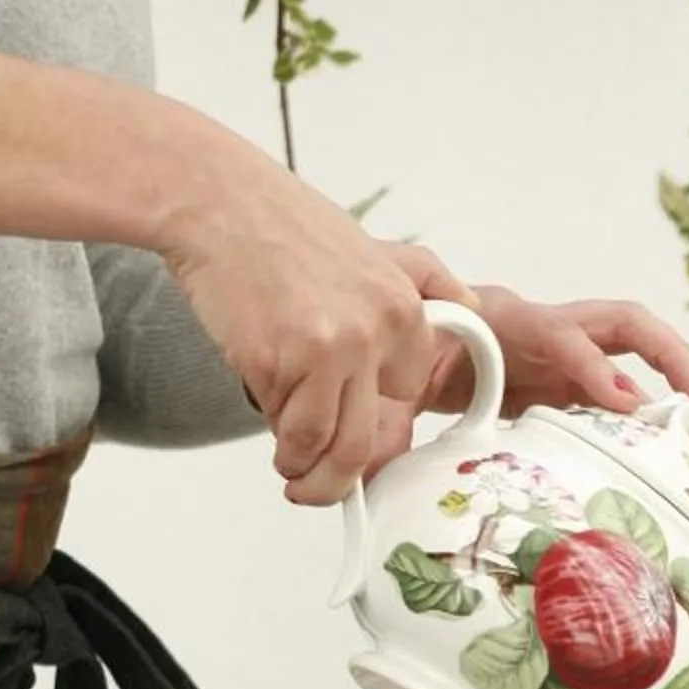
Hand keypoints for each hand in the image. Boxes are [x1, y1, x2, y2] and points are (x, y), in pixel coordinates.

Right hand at [159, 161, 476, 505]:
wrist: (216, 202)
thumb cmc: (282, 225)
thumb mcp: (373, 247)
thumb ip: (425, 281)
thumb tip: (473, 306)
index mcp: (401, 308)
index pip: (405, 389)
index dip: (375, 407)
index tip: (354, 419)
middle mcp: (371, 334)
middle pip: (363, 440)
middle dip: (338, 476)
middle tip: (320, 485)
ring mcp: (324, 352)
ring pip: (324, 447)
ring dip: (303, 469)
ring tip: (289, 465)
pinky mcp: (276, 363)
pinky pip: (282, 425)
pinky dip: (274, 435)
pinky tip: (268, 422)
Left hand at [363, 289, 688, 474]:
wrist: (390, 343)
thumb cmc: (391, 356)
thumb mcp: (384, 377)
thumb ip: (389, 413)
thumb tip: (378, 460)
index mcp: (498, 318)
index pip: (559, 334)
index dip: (593, 367)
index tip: (625, 402)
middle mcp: (537, 328)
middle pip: (616, 322)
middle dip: (663, 350)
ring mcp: (554, 356)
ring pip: (624, 350)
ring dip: (668, 372)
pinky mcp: (559, 383)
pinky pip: (608, 391)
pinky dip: (637, 413)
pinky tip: (661, 443)